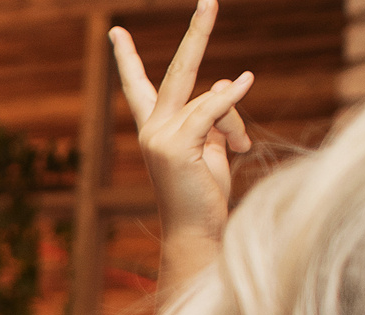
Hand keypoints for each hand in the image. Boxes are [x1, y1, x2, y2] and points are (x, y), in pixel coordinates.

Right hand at [112, 1, 253, 269]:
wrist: (196, 232)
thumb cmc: (204, 194)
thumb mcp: (211, 146)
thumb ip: (215, 113)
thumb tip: (227, 84)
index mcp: (155, 128)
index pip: (138, 86)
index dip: (127, 59)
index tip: (116, 33)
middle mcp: (152, 128)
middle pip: (177, 70)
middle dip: (197, 32)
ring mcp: (160, 136)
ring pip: (213, 100)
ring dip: (235, 124)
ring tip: (239, 151)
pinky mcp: (176, 145)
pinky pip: (212, 109)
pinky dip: (232, 98)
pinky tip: (248, 79)